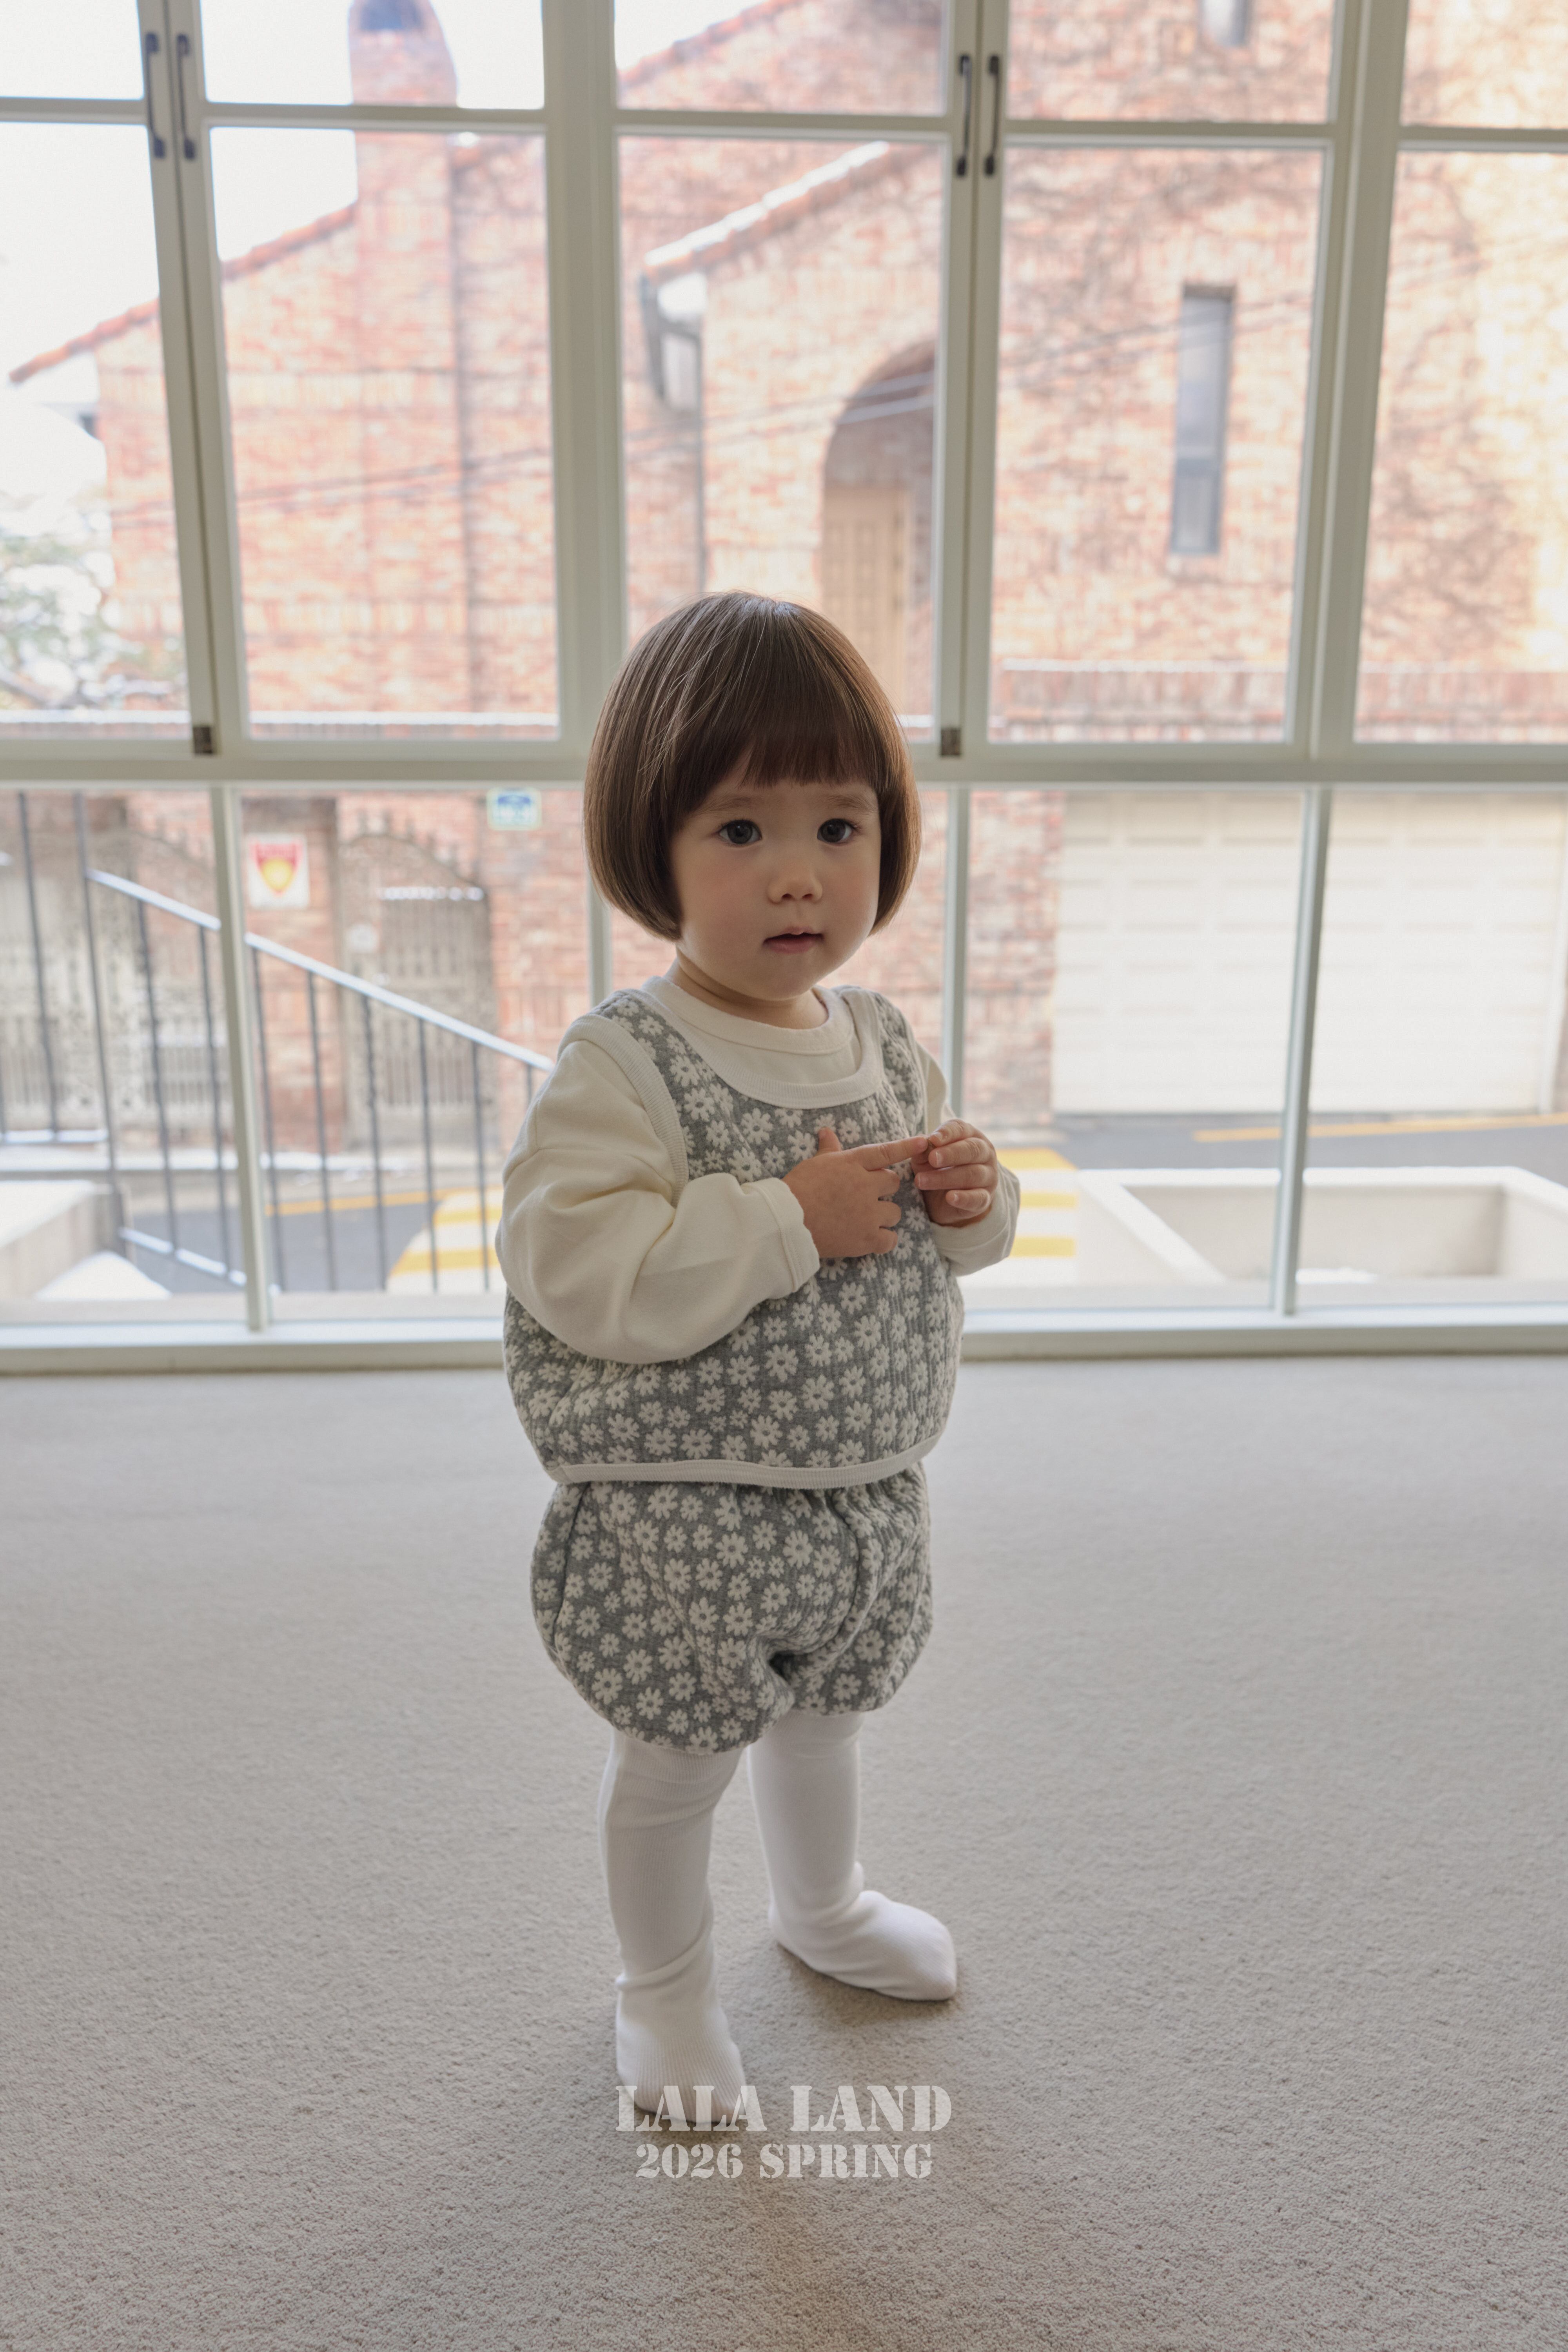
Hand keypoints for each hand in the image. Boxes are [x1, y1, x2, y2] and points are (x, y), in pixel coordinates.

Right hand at [782, 1126, 927, 1258]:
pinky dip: (884, 1240)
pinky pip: (890, 1239)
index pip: (885, 1152)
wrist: (786, 1222)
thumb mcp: (815, 1164)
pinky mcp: (866, 1238)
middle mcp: (865, 1185)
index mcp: (852, 1164)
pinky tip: (871, 1239)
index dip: (906, 1146)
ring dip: (884, 1215)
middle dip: (884, 1188)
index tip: (924, 1141)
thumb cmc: (797, 1189)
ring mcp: (868, 1213)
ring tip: (864, 1219)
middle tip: (866, 1196)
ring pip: (894, 1211)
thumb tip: (826, 1131)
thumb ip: (829, 1149)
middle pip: (893, 1182)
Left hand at [911, 1120, 999, 1225]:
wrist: (944, 1200)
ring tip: (922, 1181)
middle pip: (972, 1149)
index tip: (933, 1139)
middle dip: (951, 1154)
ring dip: (946, 1178)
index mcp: (970, 1136)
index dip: (948, 1133)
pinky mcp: (985, 1198)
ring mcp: (988, 1176)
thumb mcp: (926, 1157)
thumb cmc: (937, 1169)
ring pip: (972, 1174)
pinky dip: (964, 1198)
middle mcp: (984, 1153)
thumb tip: (920, 1143)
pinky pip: (978, 1197)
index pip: (962, 1129)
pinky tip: (950, 1197)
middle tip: (932, 1159)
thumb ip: (923, 1150)